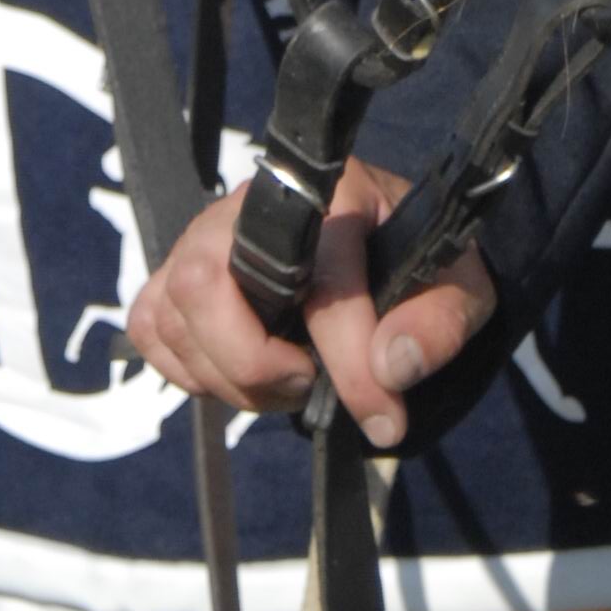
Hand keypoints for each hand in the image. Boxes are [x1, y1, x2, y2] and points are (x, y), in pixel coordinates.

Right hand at [126, 156, 497, 450]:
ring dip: (228, 375)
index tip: (384, 417)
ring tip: (287, 384)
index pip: (324, 282)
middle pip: (205, 280)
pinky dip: (186, 367)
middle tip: (304, 386)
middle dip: (251, 360)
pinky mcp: (178, 269)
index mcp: (335, 193)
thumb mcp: (459, 289)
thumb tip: (390, 368)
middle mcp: (254, 202)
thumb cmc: (418, 265)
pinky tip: (238, 375)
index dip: (351, 362)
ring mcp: (207, 232)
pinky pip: (151, 323)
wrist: (387, 248)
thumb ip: (437, 324)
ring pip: (175, 308)